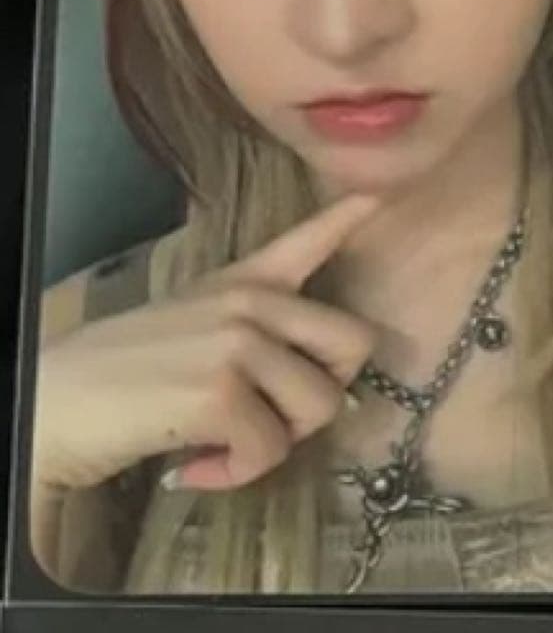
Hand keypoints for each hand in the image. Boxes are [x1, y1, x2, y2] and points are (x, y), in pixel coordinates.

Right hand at [33, 193, 380, 492]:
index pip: (307, 242)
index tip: (378, 194)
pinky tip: (195, 463)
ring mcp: (239, 341)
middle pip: (351, 345)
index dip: (347, 220)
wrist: (58, 399)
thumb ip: (257, 340)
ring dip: (276, 444)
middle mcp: (251, 302)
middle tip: (276, 416)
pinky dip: (236, 474)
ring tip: (224, 442)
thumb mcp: (196, 326)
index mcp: (244, 283)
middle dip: (325, 393)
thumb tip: (331, 392)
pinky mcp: (221, 391)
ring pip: (319, 407)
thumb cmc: (126, 370)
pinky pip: (270, 452)